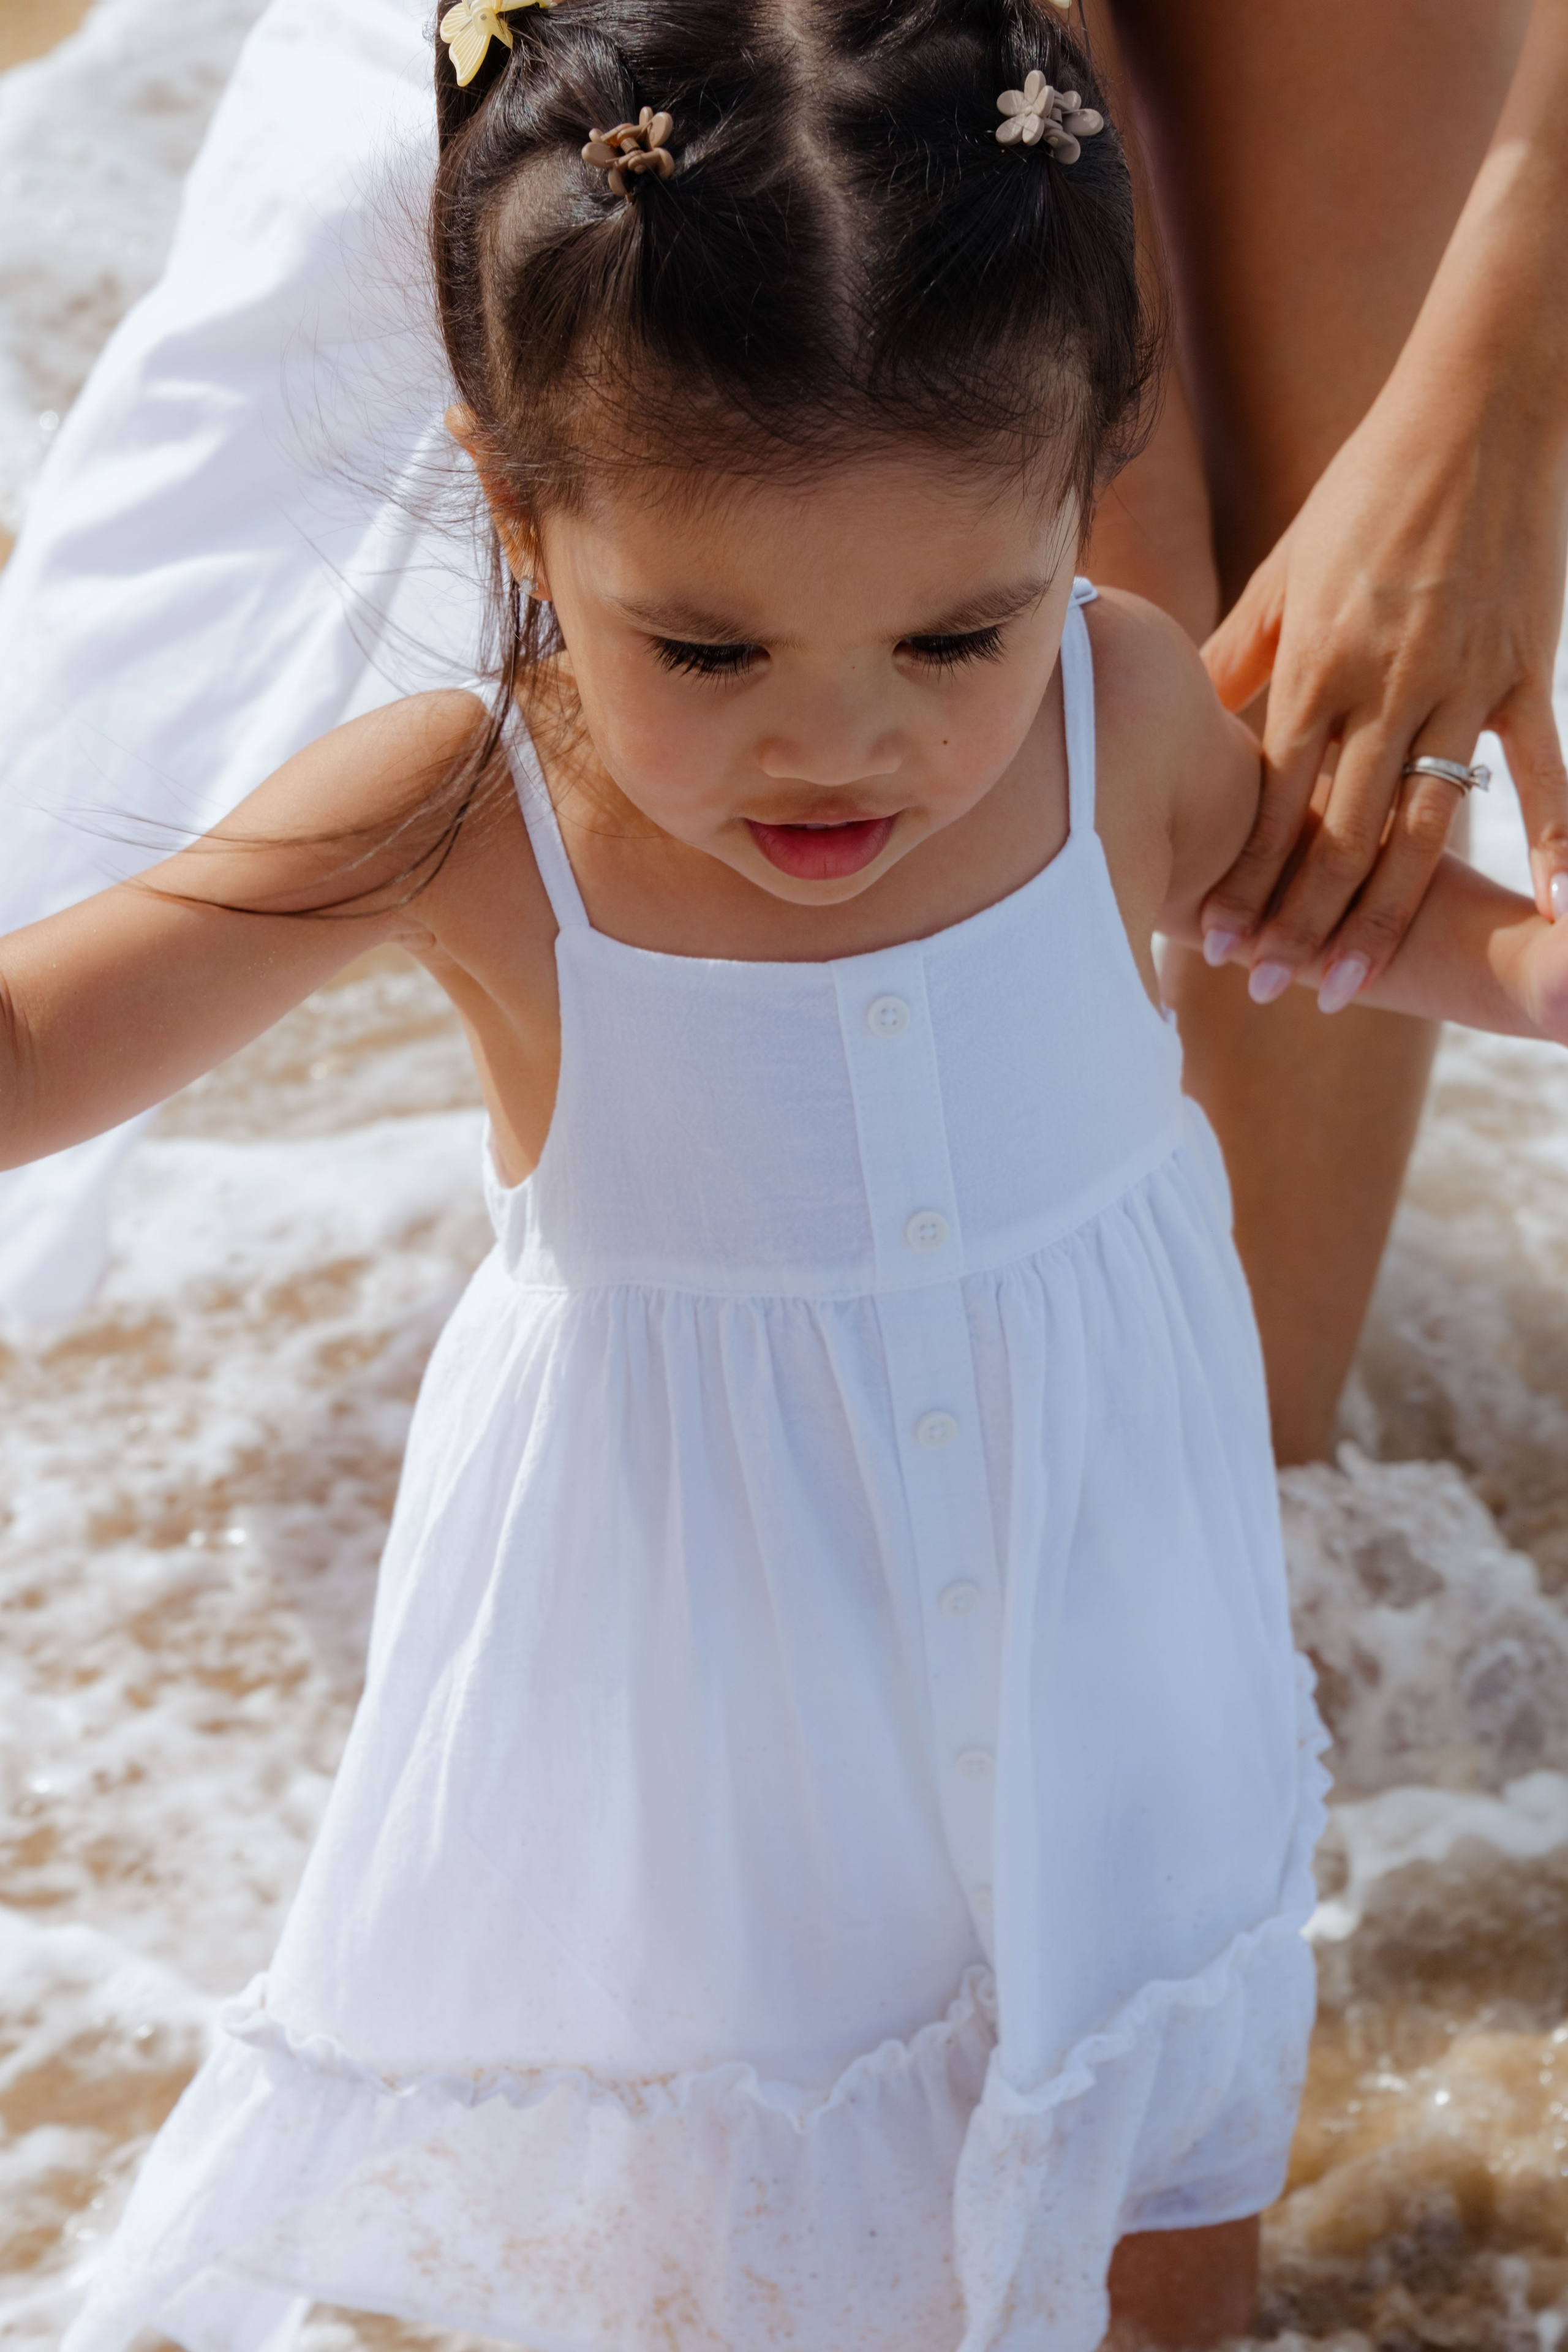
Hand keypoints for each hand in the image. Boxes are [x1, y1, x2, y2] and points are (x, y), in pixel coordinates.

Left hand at [1198, 373, 1567, 1012]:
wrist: (1478, 403)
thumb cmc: (1368, 487)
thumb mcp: (1286, 569)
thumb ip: (1240, 653)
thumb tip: (1188, 716)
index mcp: (1313, 665)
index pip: (1269, 803)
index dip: (1242, 881)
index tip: (1214, 945)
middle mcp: (1382, 688)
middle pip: (1333, 835)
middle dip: (1298, 923)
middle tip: (1271, 993)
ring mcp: (1459, 684)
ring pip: (1416, 828)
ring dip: (1380, 916)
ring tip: (1349, 985)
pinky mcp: (1524, 669)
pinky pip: (1542, 771)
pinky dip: (1557, 840)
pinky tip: (1555, 911)